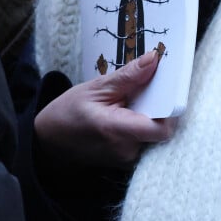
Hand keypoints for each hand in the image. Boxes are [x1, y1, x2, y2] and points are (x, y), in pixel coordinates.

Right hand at [34, 51, 176, 167]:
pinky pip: (145, 139)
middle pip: (161, 128)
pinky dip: (142, 123)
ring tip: (132, 101)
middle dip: (160, 107)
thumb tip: (154, 59)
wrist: (49, 140)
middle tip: (148, 89)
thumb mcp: (96, 87)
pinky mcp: (128, 160)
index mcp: (117, 131)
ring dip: (150, 114)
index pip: (162, 129)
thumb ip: (129, 76)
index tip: (170, 90)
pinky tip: (129, 113)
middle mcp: (126, 151)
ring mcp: (127, 159)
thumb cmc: (68, 112)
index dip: (172, 109)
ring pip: (154, 133)